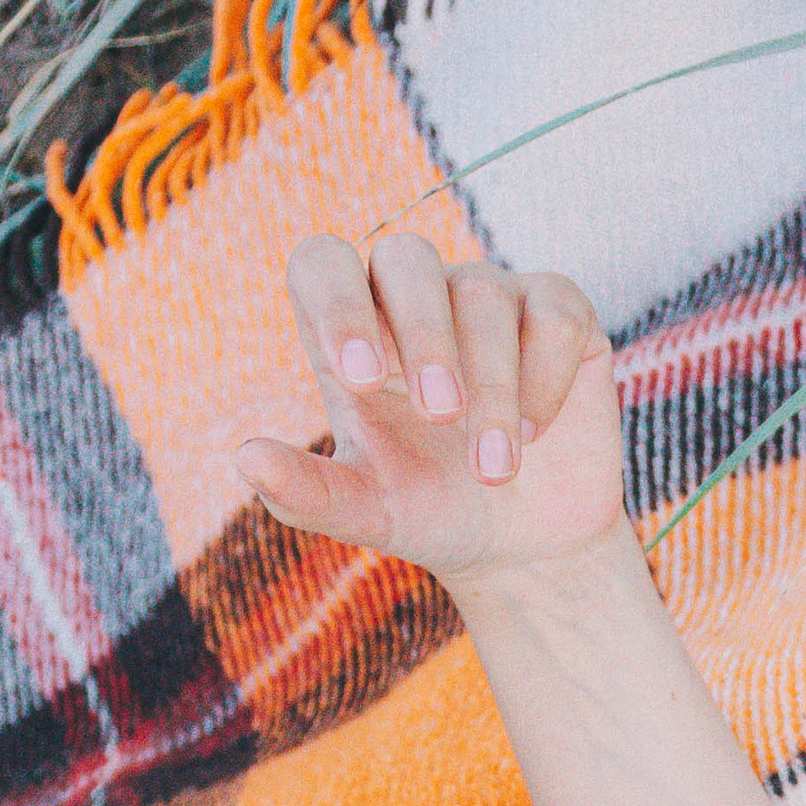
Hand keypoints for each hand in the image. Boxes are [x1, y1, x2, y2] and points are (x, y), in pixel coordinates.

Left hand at [237, 236, 622, 600]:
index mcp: (353, 331)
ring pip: (484, 295)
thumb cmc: (435, 515)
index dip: (337, 301)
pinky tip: (536, 432)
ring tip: (494, 468)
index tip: (360, 375)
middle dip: (423, 335)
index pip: (324, 264)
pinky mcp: (559, 317)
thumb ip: (308, 492)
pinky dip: (545, 377)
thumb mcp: (369, 513)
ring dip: (492, 386)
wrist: (528, 546)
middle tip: (439, 413)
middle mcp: (417, 300)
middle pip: (406, 259)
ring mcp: (491, 299)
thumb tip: (247, 458)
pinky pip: (554, 315)